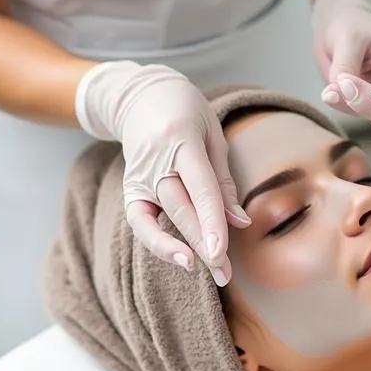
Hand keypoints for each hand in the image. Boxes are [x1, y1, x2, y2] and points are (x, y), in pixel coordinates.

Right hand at [75, 62, 250, 283]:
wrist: (141, 96)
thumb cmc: (186, 111)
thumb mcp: (213, 133)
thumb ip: (224, 180)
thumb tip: (240, 223)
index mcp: (181, 141)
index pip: (200, 188)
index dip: (211, 221)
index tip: (221, 252)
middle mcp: (155, 162)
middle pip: (181, 210)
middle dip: (204, 244)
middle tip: (225, 275)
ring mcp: (138, 177)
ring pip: (160, 220)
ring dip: (183, 250)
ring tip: (208, 272)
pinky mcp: (131, 188)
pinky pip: (140, 221)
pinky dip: (156, 242)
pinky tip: (179, 257)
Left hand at [311, 0, 370, 125]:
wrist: (337, 24)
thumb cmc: (350, 24)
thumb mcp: (346, 38)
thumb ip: (346, 66)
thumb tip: (343, 90)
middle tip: (343, 85)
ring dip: (355, 107)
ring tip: (330, 89)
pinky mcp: (370, 103)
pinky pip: (360, 115)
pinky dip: (344, 107)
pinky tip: (329, 92)